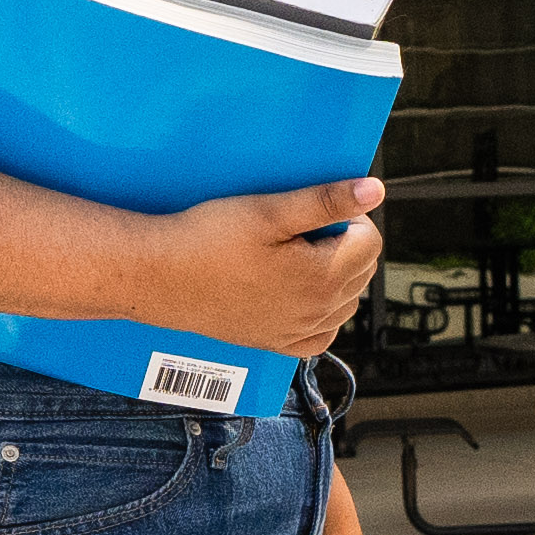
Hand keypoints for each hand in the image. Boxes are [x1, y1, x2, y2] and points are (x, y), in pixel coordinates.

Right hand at [149, 175, 388, 362]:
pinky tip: (298, 292)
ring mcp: (296, 332)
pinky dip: (321, 313)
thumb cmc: (208, 238)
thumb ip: (326, 201)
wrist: (159, 278)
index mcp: (323, 278)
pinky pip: (321, 334)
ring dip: (335, 276)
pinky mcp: (275, 343)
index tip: (316, 209)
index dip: (349, 217)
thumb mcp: (269, 211)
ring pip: (345, 303)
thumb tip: (375, 191)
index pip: (370, 242)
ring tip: (295, 254)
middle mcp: (317, 313)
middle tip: (300, 228)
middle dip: (344, 244)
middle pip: (362, 272)